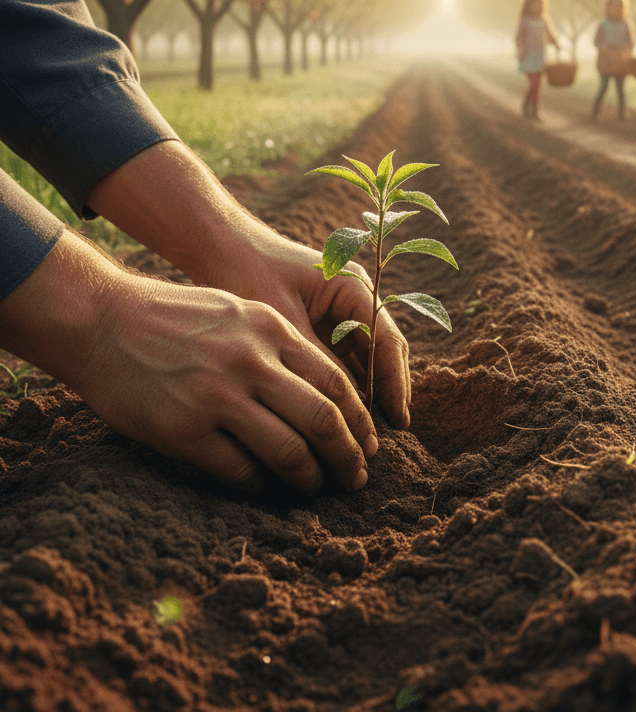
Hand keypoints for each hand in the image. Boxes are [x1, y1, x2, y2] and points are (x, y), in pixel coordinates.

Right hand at [0, 231, 374, 493]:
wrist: (103, 321)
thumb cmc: (175, 317)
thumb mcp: (240, 312)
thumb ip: (281, 344)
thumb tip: (326, 392)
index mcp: (271, 330)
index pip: (335, 383)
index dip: (359, 420)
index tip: (368, 444)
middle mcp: (252, 363)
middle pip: (323, 420)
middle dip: (348, 456)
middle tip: (357, 479)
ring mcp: (218, 398)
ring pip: (288, 452)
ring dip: (310, 478)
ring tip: (316, 488)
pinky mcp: (184, 431)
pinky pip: (239, 470)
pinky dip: (260, 485)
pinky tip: (264, 488)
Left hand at [193, 228, 411, 429]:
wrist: (219, 246)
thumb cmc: (248, 273)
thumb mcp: (282, 323)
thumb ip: (314, 362)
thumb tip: (340, 410)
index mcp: (353, 287)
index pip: (387, 341)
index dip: (394, 383)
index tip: (398, 420)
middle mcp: (355, 299)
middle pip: (384, 352)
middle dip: (387, 393)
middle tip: (385, 437)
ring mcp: (340, 311)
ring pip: (365, 359)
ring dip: (367, 393)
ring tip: (365, 435)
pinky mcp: (322, 323)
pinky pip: (342, 358)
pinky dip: (344, 385)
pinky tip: (340, 417)